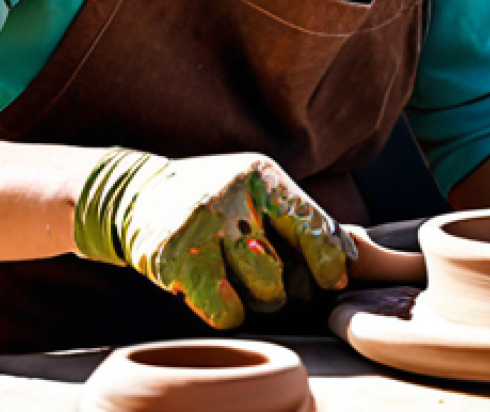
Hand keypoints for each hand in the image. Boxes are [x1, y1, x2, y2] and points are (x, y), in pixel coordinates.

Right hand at [74, 149, 354, 328]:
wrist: (138, 193)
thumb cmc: (216, 199)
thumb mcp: (256, 191)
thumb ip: (298, 218)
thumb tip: (351, 257)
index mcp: (262, 176)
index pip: (312, 224)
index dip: (328, 260)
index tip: (331, 279)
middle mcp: (235, 196)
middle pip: (284, 269)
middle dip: (281, 284)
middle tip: (265, 274)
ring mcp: (203, 226)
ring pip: (260, 290)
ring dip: (255, 297)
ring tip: (238, 277)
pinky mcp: (175, 257)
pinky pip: (225, 311)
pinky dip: (227, 311)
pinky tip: (213, 289)